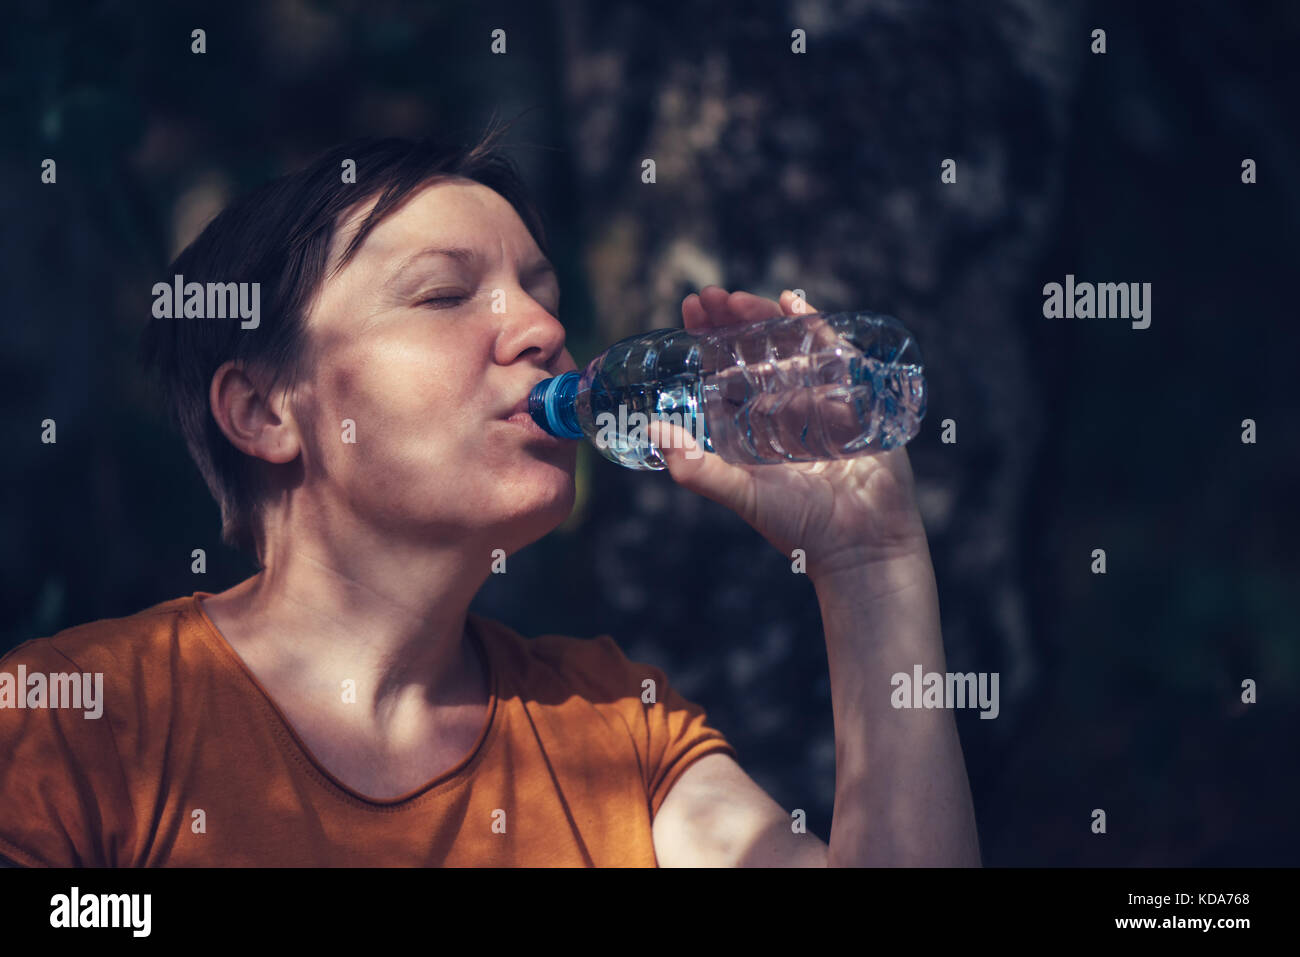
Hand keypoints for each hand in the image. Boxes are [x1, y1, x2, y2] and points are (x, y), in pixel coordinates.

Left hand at [655, 286, 929, 580]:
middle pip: (753, 349)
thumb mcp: (741, 494)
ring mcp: (820, 398)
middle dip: (731, 319)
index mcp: (751, 425)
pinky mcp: (856, 396)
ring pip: (789, 345)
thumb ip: (697, 470)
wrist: (861, 546)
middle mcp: (783, 406)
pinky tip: (796, 304)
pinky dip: (816, 325)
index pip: (723, 369)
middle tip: (710, 295)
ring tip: (740, 300)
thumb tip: (651, 433)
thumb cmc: (799, 526)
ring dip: (764, 318)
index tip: (689, 307)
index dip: (706, 337)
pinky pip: (835, 352)